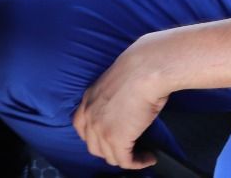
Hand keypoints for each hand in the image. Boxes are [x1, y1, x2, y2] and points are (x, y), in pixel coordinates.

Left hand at [72, 37, 171, 169]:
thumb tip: (123, 107)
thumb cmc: (139, 68)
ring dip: (126, 158)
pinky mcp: (117, 140)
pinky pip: (126, 161)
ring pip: (110, 157)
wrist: (145, 69)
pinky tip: (149, 158)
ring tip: (141, 155)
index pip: (81, 128)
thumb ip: (111, 98)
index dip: (94, 137)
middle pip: (94, 146)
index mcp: (88, 100)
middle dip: (109, 150)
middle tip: (126, 148)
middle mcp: (90, 116)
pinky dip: (138, 163)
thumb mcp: (115, 81)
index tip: (107, 139)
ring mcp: (101, 130)